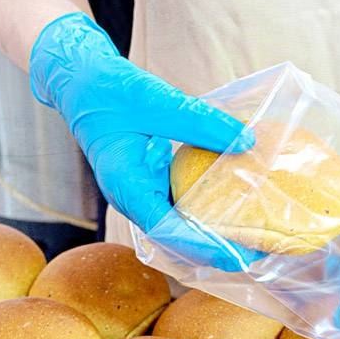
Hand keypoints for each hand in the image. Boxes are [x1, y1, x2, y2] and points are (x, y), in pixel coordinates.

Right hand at [29, 12, 260, 271]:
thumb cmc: (110, 91)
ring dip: (212, 238)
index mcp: (125, 186)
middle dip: (214, 251)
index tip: (234, 254)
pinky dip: (205, 215)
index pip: (165, 229)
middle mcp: (133, 199)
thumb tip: (246, 140)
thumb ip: (199, 121)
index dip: (201, 245)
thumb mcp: (156, 99)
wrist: (84, 84)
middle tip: (255, 254)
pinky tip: (234, 213)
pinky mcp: (151, 186)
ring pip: (178, 230)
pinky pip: (180, 209)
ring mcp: (142, 195)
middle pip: (175, 240)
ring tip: (252, 242)